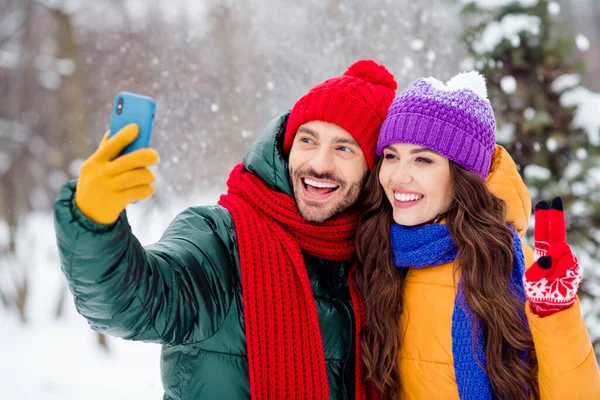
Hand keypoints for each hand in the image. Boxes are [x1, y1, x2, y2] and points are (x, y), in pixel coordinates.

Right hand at [75, 124, 158, 223]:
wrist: (86, 213)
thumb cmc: (96, 182)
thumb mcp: (94, 167)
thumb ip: (105, 150)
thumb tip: (114, 130)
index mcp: (94, 162)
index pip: (110, 146)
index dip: (123, 136)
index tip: (136, 127)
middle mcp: (100, 174)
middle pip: (128, 161)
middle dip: (145, 156)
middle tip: (155, 156)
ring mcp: (108, 189)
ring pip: (136, 177)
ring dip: (148, 175)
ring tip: (150, 177)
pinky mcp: (116, 202)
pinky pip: (138, 192)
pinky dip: (147, 190)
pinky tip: (147, 189)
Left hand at [523, 197, 581, 316]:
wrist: (552, 305)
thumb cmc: (539, 290)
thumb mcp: (531, 278)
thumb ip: (537, 268)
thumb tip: (546, 259)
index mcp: (546, 252)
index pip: (545, 232)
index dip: (545, 218)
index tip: (544, 202)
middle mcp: (558, 253)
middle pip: (557, 232)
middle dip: (555, 217)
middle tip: (554, 200)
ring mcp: (568, 260)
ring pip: (559, 252)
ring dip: (548, 265)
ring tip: (544, 278)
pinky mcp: (575, 269)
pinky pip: (565, 265)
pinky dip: (556, 272)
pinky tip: (554, 280)